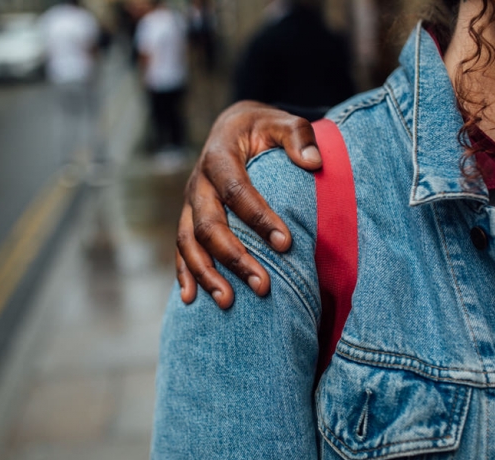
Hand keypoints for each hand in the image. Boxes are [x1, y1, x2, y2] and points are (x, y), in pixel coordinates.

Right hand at [176, 101, 321, 308]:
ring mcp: (189, 203)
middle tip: (263, 286)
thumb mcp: (281, 121)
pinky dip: (184, 274)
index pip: (237, 191)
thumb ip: (298, 135)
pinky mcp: (187, 217)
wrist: (231, 127)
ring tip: (228, 302)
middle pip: (208, 225)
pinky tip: (191, 299)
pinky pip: (180, 248)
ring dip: (206, 274)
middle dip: (234, 258)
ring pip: (188, 243)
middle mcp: (198, 182)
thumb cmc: (262, 129)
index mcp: (219, 156)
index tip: (286, 245)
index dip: (260, 219)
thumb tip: (313, 161)